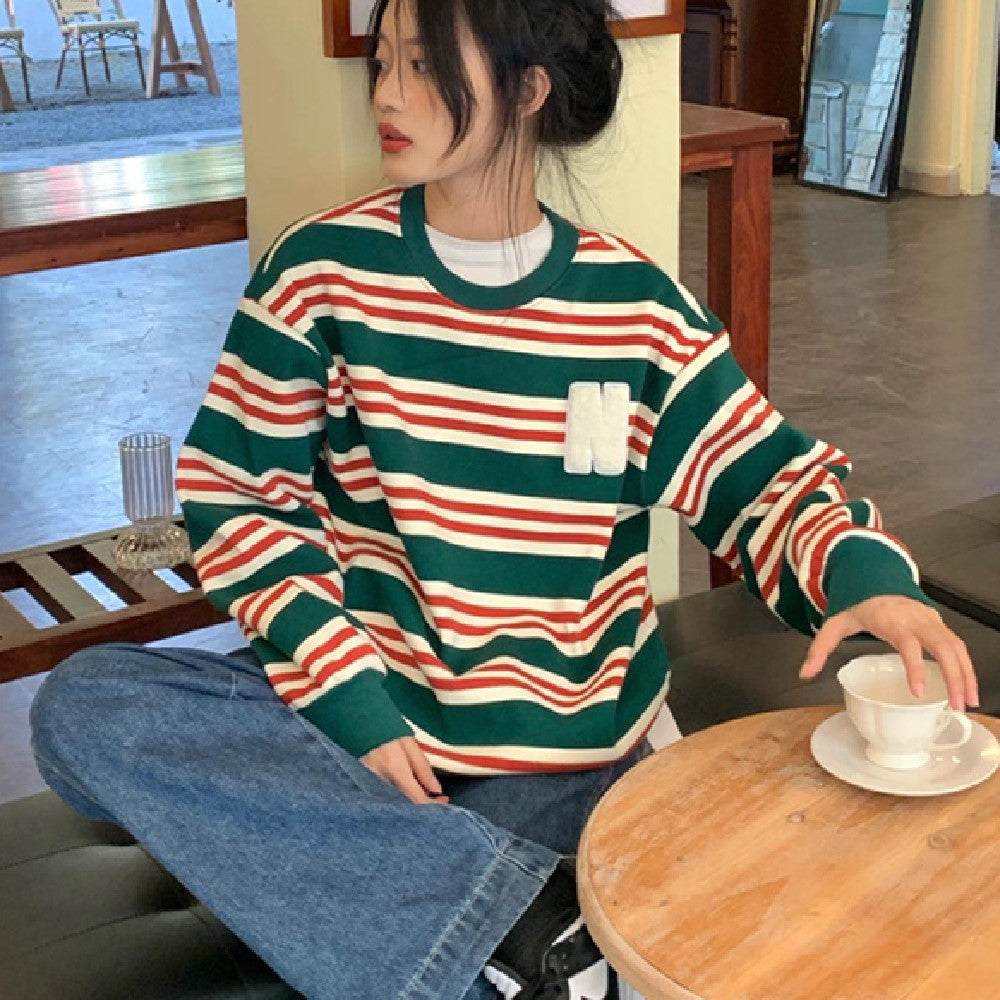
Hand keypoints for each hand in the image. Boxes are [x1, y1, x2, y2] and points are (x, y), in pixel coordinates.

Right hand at [361, 736, 449, 804]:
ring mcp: (370, 786)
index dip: (432, 804)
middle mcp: (381, 783)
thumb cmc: (387, 730)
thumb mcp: (409, 743)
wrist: (358, 724)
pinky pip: (386, 797)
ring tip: (421, 790)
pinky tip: (406, 789)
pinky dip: (399, 797)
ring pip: (396, 803)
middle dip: (422, 803)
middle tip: (434, 795)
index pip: (417, 799)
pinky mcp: (365, 786)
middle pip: (406, 805)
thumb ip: (422, 767)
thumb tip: (437, 790)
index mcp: (395, 770)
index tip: (444, 799)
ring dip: (411, 800)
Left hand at [798, 595, 980, 711]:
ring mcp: (930, 620)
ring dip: (966, 675)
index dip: (915, 667)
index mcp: (891, 619)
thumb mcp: (834, 623)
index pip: (908, 643)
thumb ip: (820, 648)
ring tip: (967, 703)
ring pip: (956, 646)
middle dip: (954, 676)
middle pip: (942, 646)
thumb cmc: (857, 604)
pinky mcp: (939, 623)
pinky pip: (958, 645)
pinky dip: (966, 667)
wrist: (876, 578)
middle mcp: (916, 618)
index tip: (919, 692)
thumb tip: (804, 673)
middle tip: (956, 706)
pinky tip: (967, 688)